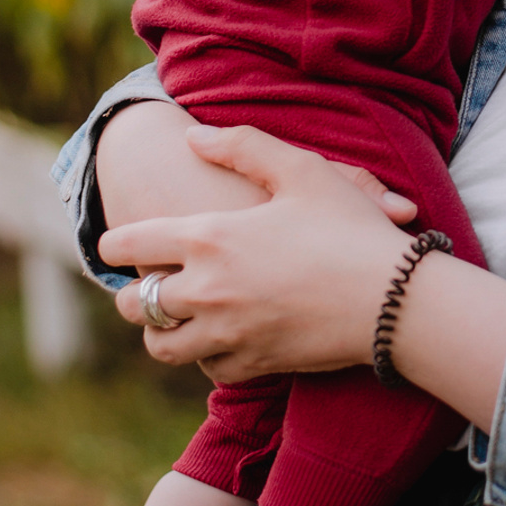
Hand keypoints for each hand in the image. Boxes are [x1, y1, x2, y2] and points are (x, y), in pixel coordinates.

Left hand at [100, 127, 408, 380]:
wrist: (394, 298)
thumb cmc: (350, 227)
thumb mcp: (301, 170)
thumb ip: (243, 145)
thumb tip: (194, 137)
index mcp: (209, 237)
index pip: (130, 243)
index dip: (112, 243)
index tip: (112, 246)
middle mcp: (206, 290)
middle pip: (136, 304)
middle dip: (132, 295)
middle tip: (142, 286)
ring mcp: (227, 333)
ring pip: (162, 346)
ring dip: (160, 332)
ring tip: (172, 320)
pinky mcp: (254, 363)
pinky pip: (208, 368)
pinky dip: (205, 355)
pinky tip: (219, 339)